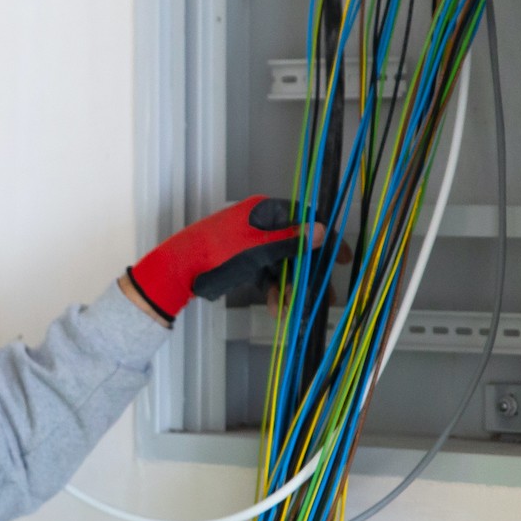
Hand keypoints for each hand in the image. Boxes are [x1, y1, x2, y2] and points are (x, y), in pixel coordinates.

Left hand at [126, 196, 324, 323]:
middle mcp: (261, 224)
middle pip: (296, 247)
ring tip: (295, 308)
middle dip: (309, 274)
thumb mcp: (258, 249)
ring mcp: (252, 244)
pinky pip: (267, 275)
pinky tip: (276, 309)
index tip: (341, 260)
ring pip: (282, 265)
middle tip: (327, 296)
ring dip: (291, 287)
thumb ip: (291, 242)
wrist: (178, 271)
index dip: (325, 239)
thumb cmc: (217, 253)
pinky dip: (273, 290)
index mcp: (265, 211)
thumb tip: (322, 230)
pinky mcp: (244, 262)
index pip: (305, 219)